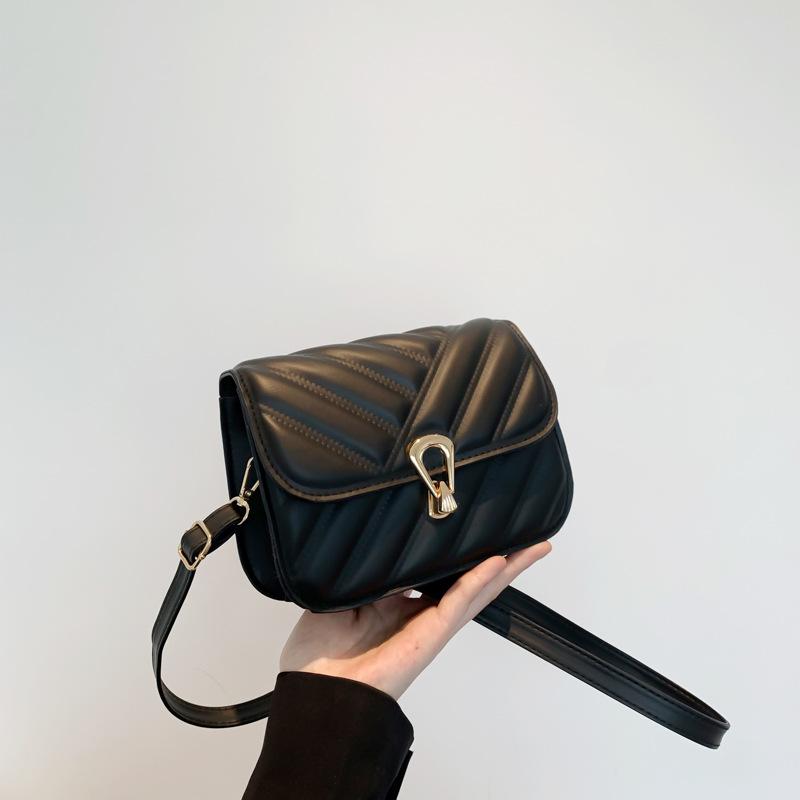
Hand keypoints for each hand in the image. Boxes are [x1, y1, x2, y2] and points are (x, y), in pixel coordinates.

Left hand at [279, 541, 551, 699]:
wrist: (315, 689)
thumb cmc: (319, 653)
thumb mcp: (341, 593)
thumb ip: (364, 569)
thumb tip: (382, 537)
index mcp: (396, 601)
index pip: (437, 571)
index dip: (459, 552)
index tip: (475, 527)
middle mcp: (418, 612)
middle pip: (469, 580)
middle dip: (500, 559)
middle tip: (526, 537)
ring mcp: (429, 625)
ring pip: (476, 590)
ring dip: (506, 568)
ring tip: (533, 547)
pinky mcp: (430, 635)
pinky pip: (458, 603)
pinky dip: (478, 581)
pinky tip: (497, 562)